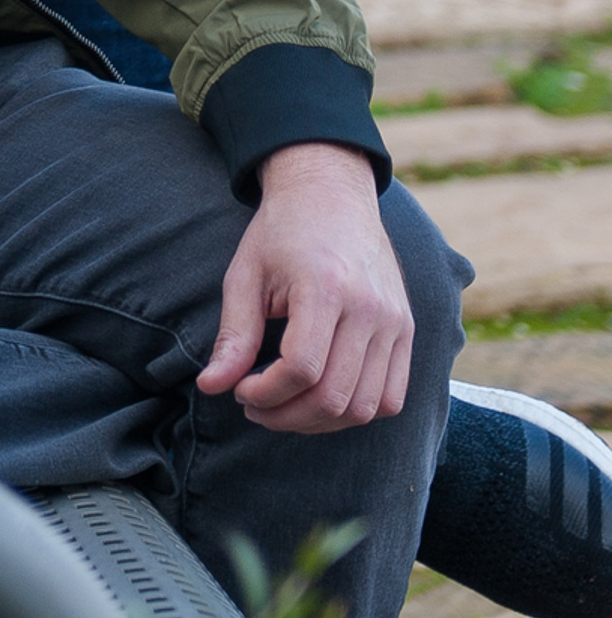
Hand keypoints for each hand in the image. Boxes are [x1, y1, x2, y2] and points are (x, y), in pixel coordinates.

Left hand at [198, 143, 410, 432]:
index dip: (265, 392)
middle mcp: (370, 309)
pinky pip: (392, 396)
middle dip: (288, 415)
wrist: (330, 195)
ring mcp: (395, 322)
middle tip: (254, 406)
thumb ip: (233, 335)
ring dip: (321, 421)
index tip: (238, 390)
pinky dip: (357, 410)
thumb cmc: (280, 233)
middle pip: (335, 396)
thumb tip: (210, 387)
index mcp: (325, 287)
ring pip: (367, 406)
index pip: (301, 367)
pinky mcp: (407, 331)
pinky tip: (320, 398)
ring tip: (284, 407)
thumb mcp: (245, 274)